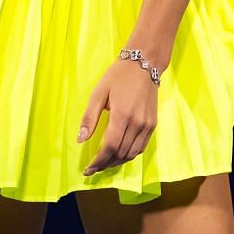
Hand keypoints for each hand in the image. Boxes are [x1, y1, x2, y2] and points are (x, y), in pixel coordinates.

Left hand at [78, 58, 159, 175]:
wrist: (144, 64)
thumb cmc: (118, 76)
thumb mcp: (98, 93)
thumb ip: (89, 118)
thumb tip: (80, 139)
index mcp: (122, 115)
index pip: (110, 147)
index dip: (98, 161)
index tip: (88, 169)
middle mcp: (137, 123)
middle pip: (120, 153)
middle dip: (105, 164)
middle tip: (93, 169)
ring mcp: (147, 125)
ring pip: (132, 154)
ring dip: (117, 162)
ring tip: (104, 164)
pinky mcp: (153, 125)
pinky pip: (141, 147)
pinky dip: (129, 155)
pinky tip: (119, 155)